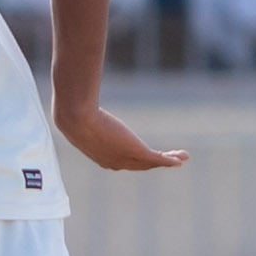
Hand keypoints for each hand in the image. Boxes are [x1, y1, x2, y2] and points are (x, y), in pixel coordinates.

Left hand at [54, 99, 188, 176]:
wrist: (78, 119)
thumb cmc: (74, 112)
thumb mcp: (78, 112)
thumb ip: (80, 105)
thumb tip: (73, 90)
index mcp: (102, 157)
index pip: (124, 161)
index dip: (137, 160)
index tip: (147, 156)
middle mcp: (115, 163)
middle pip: (141, 165)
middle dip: (157, 162)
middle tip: (170, 159)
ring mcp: (126, 157)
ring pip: (152, 163)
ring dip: (168, 160)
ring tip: (182, 157)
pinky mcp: (136, 150)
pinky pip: (158, 159)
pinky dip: (170, 160)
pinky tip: (180, 159)